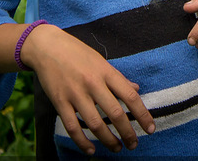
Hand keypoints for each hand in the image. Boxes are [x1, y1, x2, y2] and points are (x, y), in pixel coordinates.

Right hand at [22, 25, 155, 154]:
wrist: (47, 46)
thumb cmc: (77, 53)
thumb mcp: (100, 60)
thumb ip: (117, 77)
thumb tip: (136, 89)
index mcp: (106, 71)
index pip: (130, 96)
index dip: (143, 115)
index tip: (150, 129)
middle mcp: (92, 83)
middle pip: (115, 113)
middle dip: (127, 133)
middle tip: (134, 144)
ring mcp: (75, 93)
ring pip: (95, 124)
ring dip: (108, 140)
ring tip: (117, 148)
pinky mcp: (59, 102)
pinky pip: (73, 127)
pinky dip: (82, 142)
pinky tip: (91, 150)